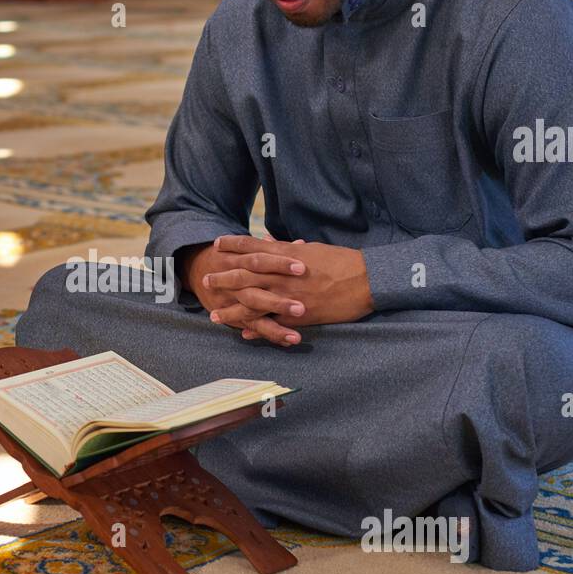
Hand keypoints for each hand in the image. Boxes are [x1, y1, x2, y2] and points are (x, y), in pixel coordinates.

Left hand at [203, 235, 374, 344]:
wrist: (366, 279)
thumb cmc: (341, 261)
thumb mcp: (311, 249)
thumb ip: (286, 247)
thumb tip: (267, 240)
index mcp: (287, 255)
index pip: (253, 247)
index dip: (233, 245)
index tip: (217, 244)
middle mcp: (283, 275)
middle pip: (244, 275)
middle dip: (223, 278)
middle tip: (206, 280)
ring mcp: (289, 297)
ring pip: (252, 303)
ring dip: (231, 310)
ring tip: (214, 315)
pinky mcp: (299, 316)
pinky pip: (272, 324)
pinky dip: (256, 329)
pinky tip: (242, 334)